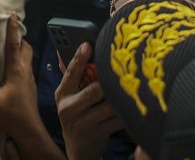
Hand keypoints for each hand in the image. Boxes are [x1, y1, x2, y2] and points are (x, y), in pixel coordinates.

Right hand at [56, 43, 121, 159]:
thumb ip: (70, 75)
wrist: (78, 151)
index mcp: (62, 94)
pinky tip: (132, 106)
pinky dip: (126, 112)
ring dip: (121, 97)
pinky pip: (117, 120)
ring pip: (109, 105)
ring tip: (132, 87)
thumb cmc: (76, 117)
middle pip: (94, 90)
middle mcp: (69, 108)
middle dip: (110, 81)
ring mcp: (83, 123)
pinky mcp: (97, 134)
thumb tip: (61, 50)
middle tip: (124, 70)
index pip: (70, 73)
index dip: (79, 58)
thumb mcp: (68, 97)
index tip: (87, 44)